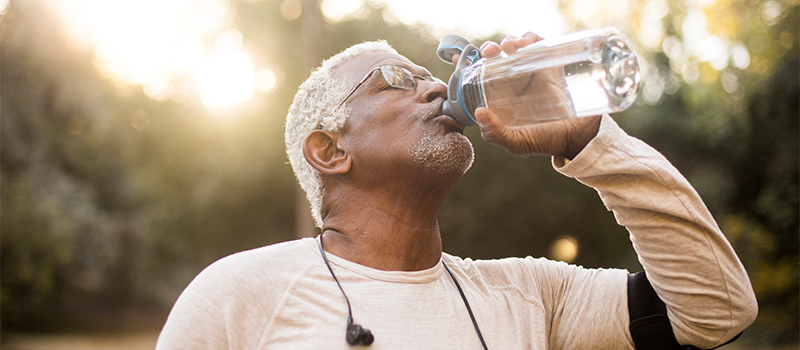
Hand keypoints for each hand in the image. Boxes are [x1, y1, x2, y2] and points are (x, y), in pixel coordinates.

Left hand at [455, 33, 600, 159]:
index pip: (478, 76)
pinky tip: (525, 44)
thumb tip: (479, 112)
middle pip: (495, 57)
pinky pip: (536, 44)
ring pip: (514, 47)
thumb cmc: (545, 140)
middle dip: (488, 49)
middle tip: (489, 52)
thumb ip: (495, 134)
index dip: (467, 64)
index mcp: (499, 97)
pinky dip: (529, 38)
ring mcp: (530, 72)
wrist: (577, 136)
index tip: (459, 57)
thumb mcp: (516, 143)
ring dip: (508, 41)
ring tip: (509, 47)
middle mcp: (512, 82)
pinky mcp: (548, 64)